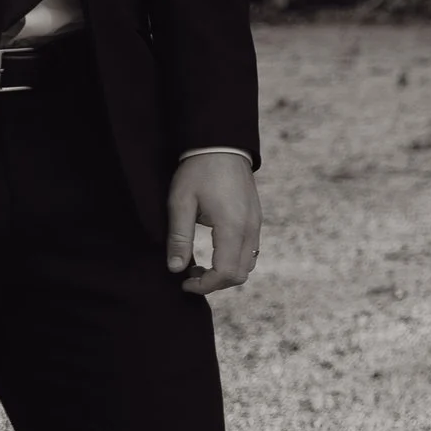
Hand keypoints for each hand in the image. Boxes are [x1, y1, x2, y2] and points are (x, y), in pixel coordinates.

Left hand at [165, 152, 259, 294]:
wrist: (222, 144)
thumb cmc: (199, 172)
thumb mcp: (180, 203)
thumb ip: (179, 238)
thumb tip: (175, 269)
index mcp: (232, 226)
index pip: (226, 272)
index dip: (204, 285)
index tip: (183, 282)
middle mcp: (250, 228)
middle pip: (240, 274)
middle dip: (215, 282)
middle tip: (189, 275)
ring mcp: (255, 223)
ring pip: (248, 264)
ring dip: (225, 272)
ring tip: (200, 264)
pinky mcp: (255, 218)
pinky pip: (250, 250)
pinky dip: (232, 260)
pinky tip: (213, 250)